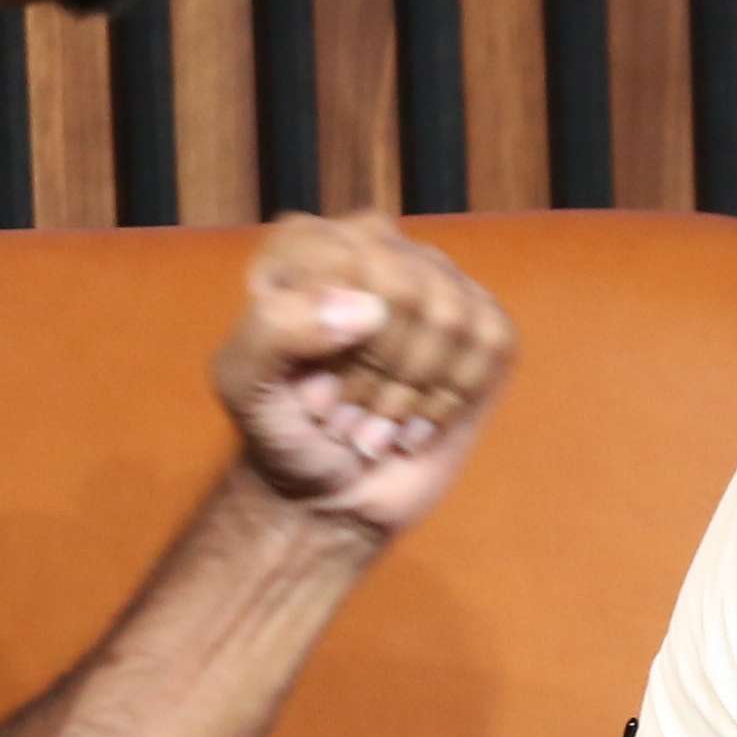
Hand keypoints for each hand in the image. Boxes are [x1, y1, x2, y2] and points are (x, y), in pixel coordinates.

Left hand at [216, 214, 514, 538]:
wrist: (329, 490)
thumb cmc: (282, 430)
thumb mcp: (243, 384)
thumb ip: (274, 330)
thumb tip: (367, 308)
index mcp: (310, 246)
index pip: (352, 267)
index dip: (343, 350)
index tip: (314, 399)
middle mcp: (377, 246)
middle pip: (409, 291)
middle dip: (382, 376)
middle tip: (349, 417)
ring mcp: (435, 281)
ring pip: (454, 320)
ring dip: (415, 396)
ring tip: (379, 425)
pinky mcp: (481, 322)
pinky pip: (493, 341)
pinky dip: (456, 396)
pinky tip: (421, 419)